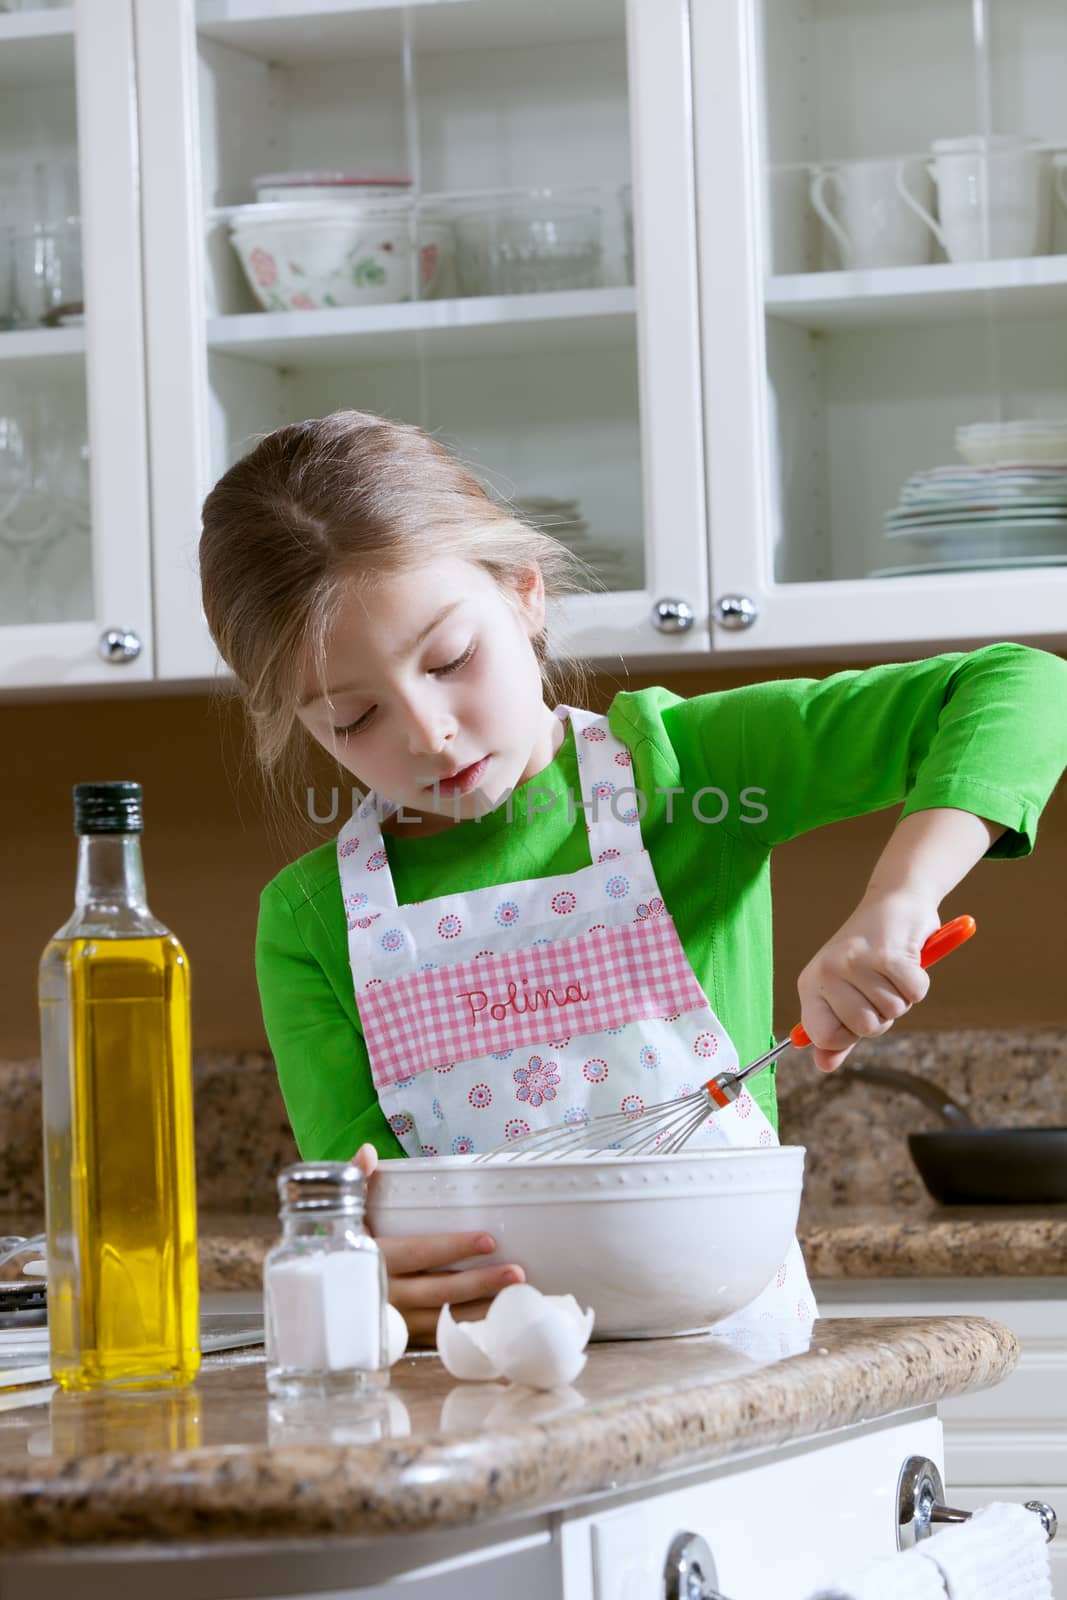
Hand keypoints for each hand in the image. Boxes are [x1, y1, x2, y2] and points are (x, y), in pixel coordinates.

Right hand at [350, 1144, 525, 1345]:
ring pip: (443, 1318)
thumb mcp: (341, 1215)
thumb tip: (368, 1151)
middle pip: (438, 1291)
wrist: (311, 1301)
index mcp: (373, 1258)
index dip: (453, 1248)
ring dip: (481, 1309)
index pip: (419, 1252)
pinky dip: (466, 1328)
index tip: (488, 1240)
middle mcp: (385, 1293)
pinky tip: (494, 1318)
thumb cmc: (334, 1248)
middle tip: (516, 1273)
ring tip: (516, 1297)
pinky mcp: (402, 1336)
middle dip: (479, 1283)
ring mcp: (395, 1321)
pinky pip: (438, 1336)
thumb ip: (355, 1181)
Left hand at [796, 892, 938, 1072]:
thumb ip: (837, 1032)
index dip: (849, 1034)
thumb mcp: (845, 992)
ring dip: (902, 994)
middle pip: (866, 1028)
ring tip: (891, 967)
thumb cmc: (870, 952)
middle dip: (883, 1013)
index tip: (858, 1011)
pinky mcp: (888, 954)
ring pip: (893, 1011)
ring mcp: (857, 962)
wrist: (894, 899)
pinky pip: (915, 994)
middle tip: (880, 983)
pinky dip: (919, 981)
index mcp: (811, 983)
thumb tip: (824, 1067)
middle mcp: (828, 972)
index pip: (823, 1036)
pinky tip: (908, 958)